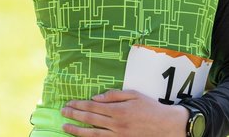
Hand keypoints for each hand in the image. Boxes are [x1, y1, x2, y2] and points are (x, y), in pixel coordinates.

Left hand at [60, 90, 188, 136]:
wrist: (165, 125)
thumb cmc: (151, 108)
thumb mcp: (135, 95)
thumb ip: (115, 95)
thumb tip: (96, 97)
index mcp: (119, 109)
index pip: (94, 106)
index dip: (80, 105)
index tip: (70, 103)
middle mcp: (115, 123)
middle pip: (90, 118)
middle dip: (74, 115)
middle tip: (63, 111)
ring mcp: (117, 135)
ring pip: (91, 133)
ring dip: (76, 129)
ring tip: (65, 126)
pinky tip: (81, 136)